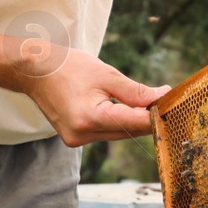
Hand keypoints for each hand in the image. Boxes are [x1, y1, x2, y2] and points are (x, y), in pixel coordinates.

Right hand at [16, 41, 171, 145]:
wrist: (34, 71)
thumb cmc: (68, 67)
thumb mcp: (106, 74)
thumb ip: (135, 92)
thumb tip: (162, 98)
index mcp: (90, 118)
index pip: (134, 123)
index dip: (156, 114)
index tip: (173, 103)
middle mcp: (82, 135)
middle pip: (128, 131)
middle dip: (146, 116)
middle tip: (163, 98)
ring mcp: (76, 140)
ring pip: (118, 134)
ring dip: (132, 120)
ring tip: (144, 100)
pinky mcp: (74, 139)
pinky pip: (105, 132)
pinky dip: (117, 121)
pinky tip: (122, 107)